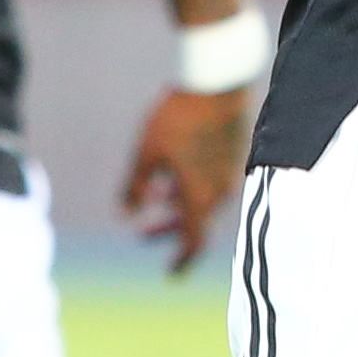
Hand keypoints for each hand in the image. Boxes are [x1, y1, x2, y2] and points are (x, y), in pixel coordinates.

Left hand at [121, 84, 248, 271]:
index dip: (181, 261)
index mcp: (200, 197)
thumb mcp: (145, 155)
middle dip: (169, 231)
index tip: (170, 274)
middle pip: (197, 222)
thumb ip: (134, 189)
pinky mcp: (232, 152)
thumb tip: (125, 215)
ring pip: (204, 200)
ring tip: (154, 195)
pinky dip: (191, 186)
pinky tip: (172, 171)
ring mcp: (229, 170)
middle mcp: (219, 190)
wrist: (217, 82)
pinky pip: (211, 181)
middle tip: (143, 235)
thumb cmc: (178, 120)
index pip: (194, 242)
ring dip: (178, 205)